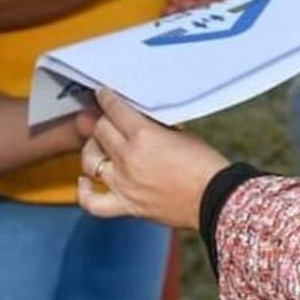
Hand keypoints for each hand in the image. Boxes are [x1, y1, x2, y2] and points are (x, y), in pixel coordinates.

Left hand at [76, 88, 229, 229]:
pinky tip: (86, 180)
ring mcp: (125, 184)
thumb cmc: (203, 165)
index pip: (114, 110)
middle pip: (100, 131)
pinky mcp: (127, 205)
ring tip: (98, 145)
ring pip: (91, 160)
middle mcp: (129, 159)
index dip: (106, 98)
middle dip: (101, 120)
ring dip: (92, 148)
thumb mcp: (179, 132)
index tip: (103, 94)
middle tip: (104, 117)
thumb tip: (135, 119)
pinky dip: (84, 191)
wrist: (215, 198)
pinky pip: (93, 202)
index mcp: (144, 136)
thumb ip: (152, 126)